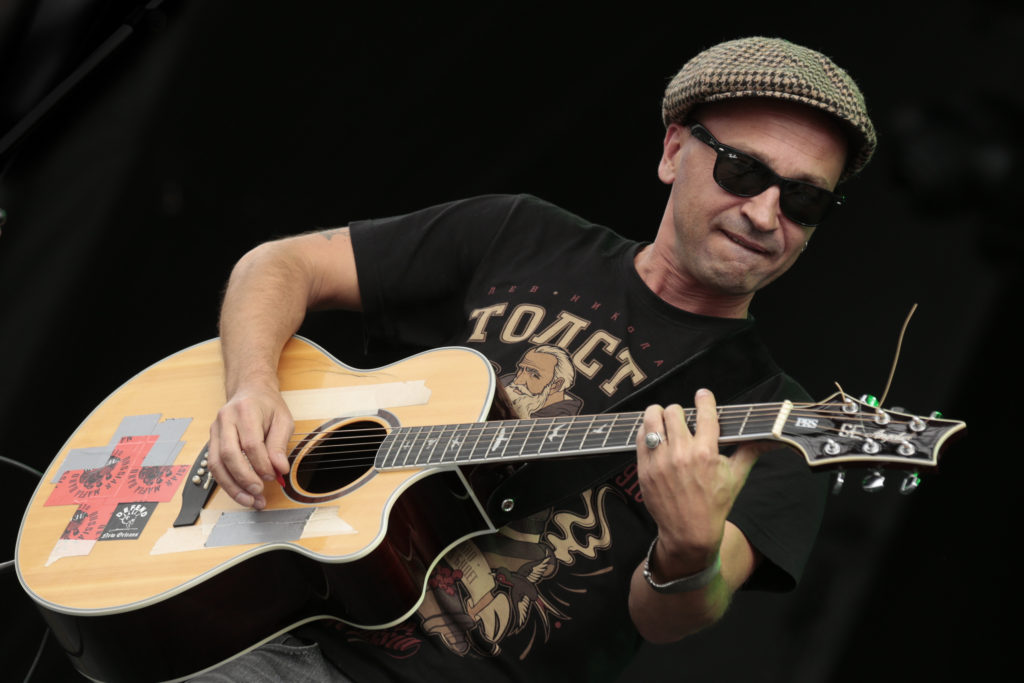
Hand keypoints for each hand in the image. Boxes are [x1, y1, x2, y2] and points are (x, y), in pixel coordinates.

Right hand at [208, 382, 293, 508]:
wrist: (250, 391)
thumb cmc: (267, 405)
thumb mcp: (283, 420)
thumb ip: (280, 444)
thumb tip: (279, 468)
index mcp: (245, 410)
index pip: (250, 443)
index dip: (261, 464)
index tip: (273, 476)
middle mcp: (225, 420)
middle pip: (228, 454)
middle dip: (244, 478)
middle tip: (258, 493)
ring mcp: (215, 430)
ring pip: (216, 464)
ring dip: (232, 487)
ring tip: (249, 500)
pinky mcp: (211, 441)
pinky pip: (213, 466)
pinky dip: (226, 482)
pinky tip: (239, 492)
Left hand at [635, 389, 765, 577]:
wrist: (689, 532)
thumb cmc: (715, 505)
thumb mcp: (736, 477)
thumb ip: (750, 451)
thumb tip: (772, 439)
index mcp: (706, 453)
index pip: (705, 413)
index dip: (704, 399)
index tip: (703, 394)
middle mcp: (682, 454)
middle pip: (674, 412)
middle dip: (679, 412)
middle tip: (682, 418)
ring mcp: (660, 462)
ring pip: (652, 419)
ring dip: (657, 415)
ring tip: (662, 419)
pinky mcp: (644, 470)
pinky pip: (640, 438)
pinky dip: (646, 432)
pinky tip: (654, 436)